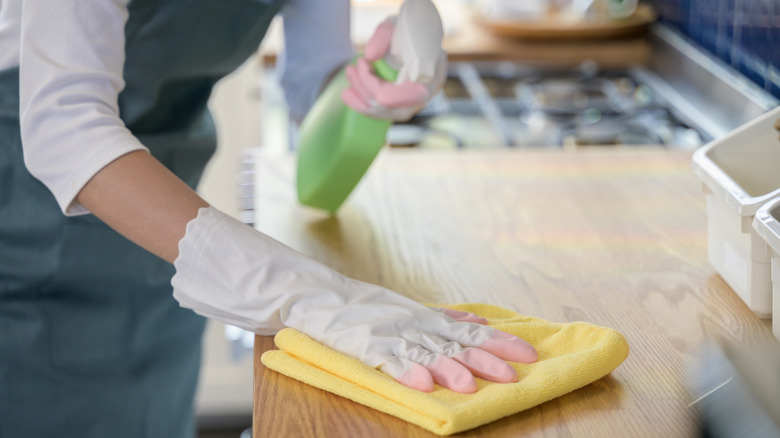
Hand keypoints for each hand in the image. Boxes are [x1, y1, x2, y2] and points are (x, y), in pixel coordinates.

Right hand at [172, 208, 536, 392]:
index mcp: (410, 311)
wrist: (291, 285)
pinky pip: (383, 357)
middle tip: (519, 371)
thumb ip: (425, 316)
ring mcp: (377, 328)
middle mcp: (400, 317)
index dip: (494, 339)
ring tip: (477, 385)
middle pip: (450, 338)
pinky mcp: (352, 339)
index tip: (527, 351)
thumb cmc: (339, 303)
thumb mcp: (390, 307)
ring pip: (422, 348)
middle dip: (486, 356)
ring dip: (451, 367)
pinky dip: (405, 371)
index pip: (460, 325)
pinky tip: (425, 385)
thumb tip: (464, 320)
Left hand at [341, 17, 446, 121]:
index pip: (417, 93)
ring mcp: (414, 101)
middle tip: (354, 66)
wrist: (409, 35)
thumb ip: (383, 36)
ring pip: (385, 110)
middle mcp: (428, 90)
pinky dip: (362, 105)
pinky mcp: (401, 105)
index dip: (397, 96)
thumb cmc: (404, 26)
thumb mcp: (395, 24)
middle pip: (396, 103)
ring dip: (362, 93)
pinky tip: (348, 95)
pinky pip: (381, 113)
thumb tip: (369, 56)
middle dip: (368, 88)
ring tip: (349, 72)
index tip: (378, 95)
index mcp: (433, 69)